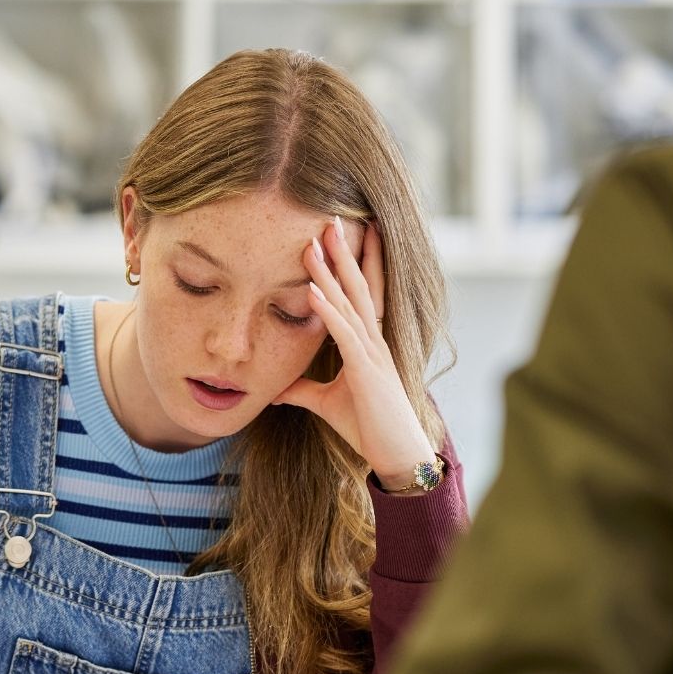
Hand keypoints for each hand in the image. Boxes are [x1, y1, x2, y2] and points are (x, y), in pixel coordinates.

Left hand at [274, 217, 435, 488]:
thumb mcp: (326, 403)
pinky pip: (344, 334)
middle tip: (330, 219)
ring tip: (313, 243)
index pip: (359, 294)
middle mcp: (373, 340)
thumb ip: (303, 390)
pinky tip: (312, 290)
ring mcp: (373, 352)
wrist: (396, 454)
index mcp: (367, 342)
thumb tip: (276, 390)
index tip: (341, 236)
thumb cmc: (368, 427)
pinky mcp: (367, 370)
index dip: (353, 263)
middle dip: (343, 253)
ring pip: (350, 303)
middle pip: (356, 287)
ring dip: (330, 273)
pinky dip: (327, 311)